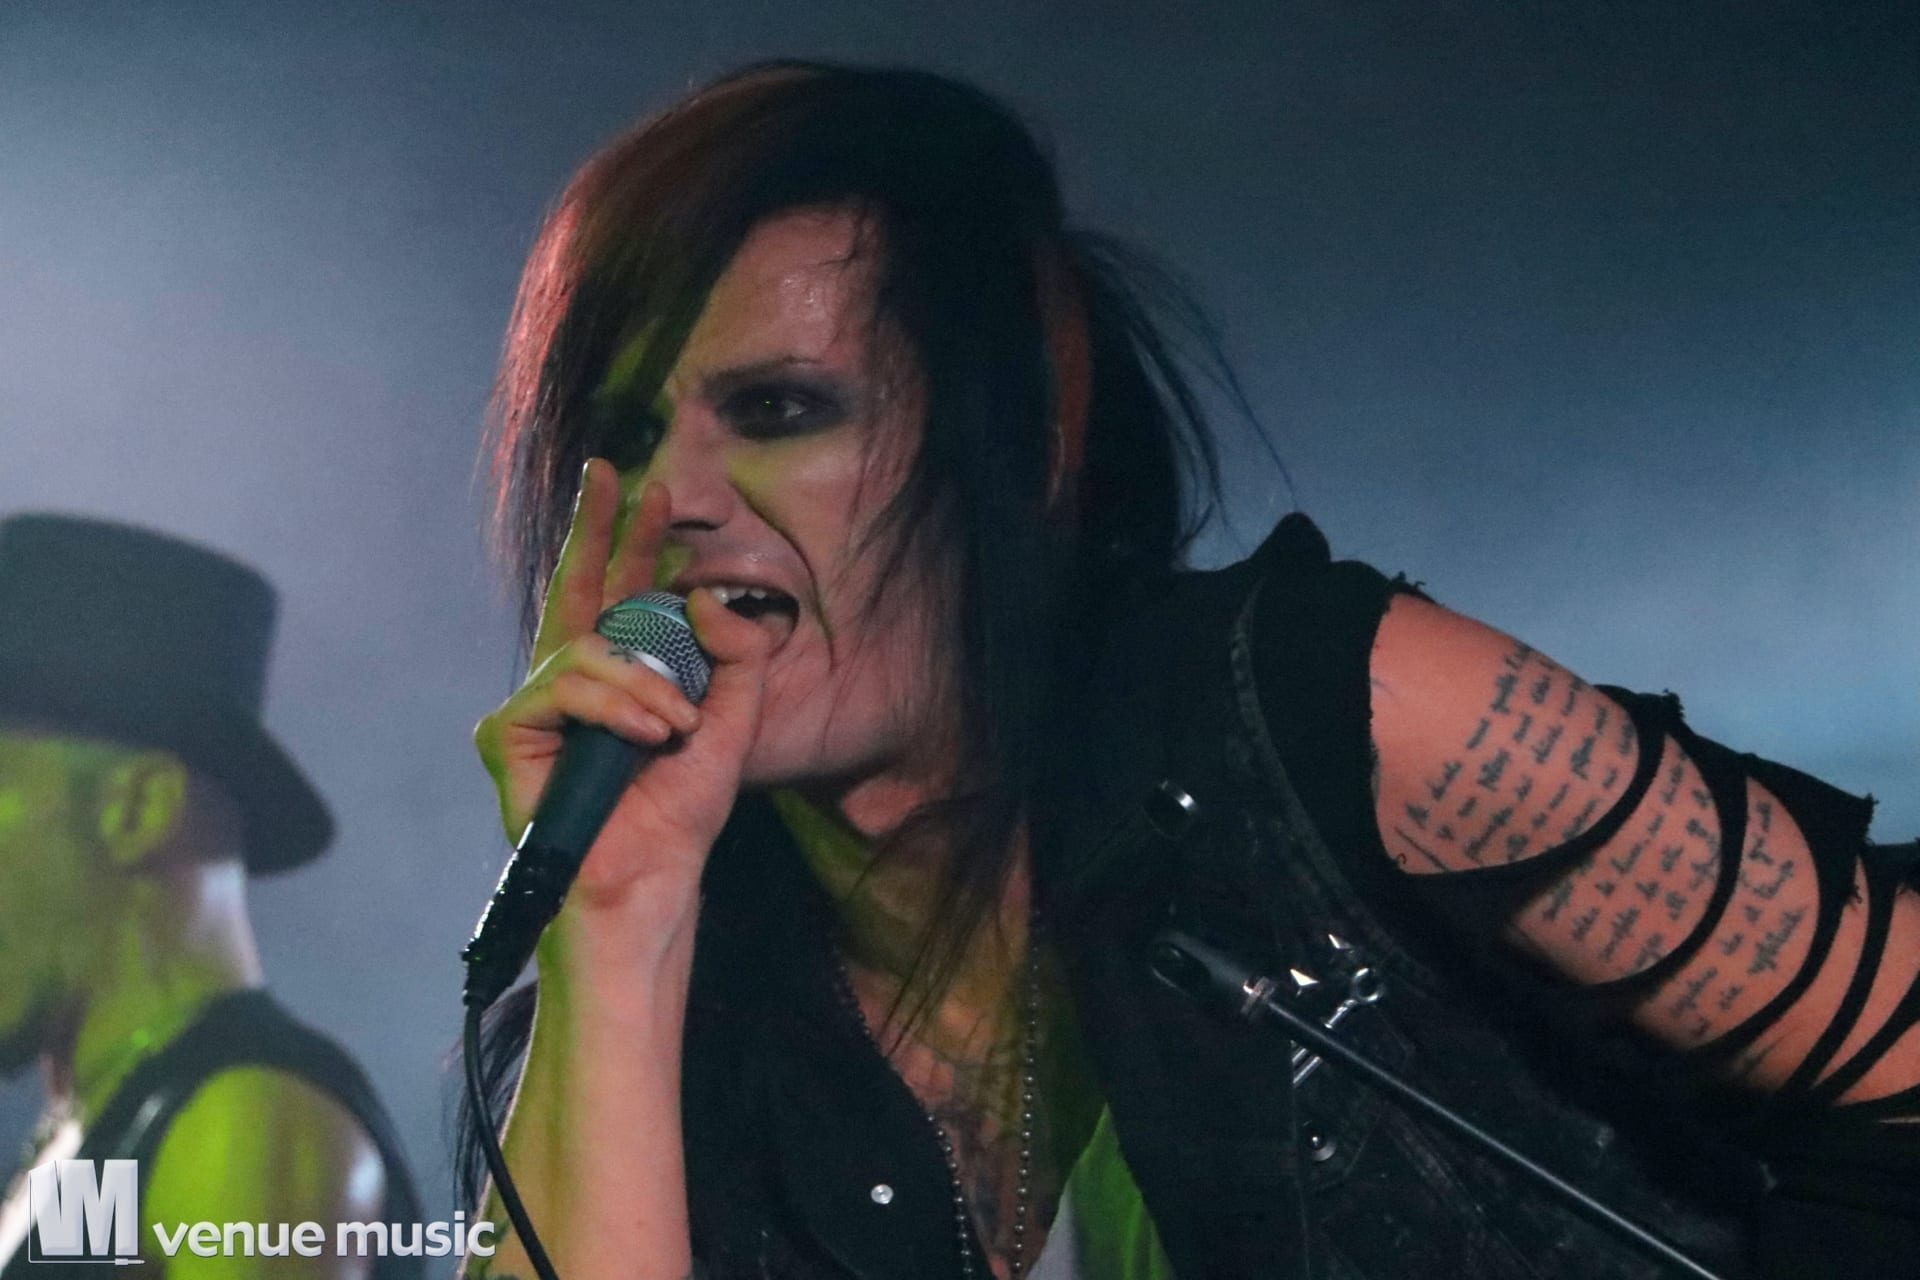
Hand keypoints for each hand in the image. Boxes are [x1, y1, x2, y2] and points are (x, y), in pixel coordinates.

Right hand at [474, 459, 772, 920]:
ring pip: (588, 648)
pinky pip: (565, 686)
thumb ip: (734, 655)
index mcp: (622, 677)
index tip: (649, 490)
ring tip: (674, 727)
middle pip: (578, 587)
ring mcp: (535, 706)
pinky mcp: (507, 733)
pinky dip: (614, 707)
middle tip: (608, 474)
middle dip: (595, 527)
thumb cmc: (680, 811)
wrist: (649, 877)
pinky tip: (644, 738)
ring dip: (645, 684)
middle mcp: (572, 683)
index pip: (624, 596)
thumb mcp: (731, 721)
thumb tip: (703, 594)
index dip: (633, 541)